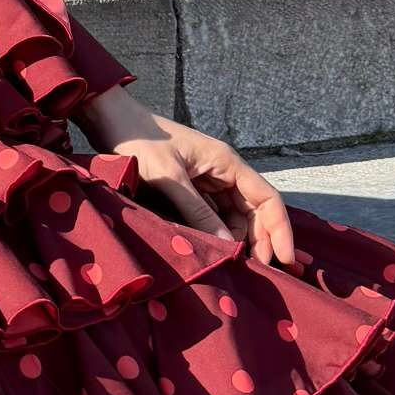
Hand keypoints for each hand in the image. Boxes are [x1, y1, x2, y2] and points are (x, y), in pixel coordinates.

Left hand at [76, 90, 295, 267]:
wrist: (110, 121)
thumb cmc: (139, 141)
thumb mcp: (168, 177)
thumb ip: (197, 211)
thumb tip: (228, 246)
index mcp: (227, 162)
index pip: (267, 199)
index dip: (280, 230)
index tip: (284, 260)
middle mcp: (223, 171)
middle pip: (255, 211)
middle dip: (261, 240)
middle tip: (257, 273)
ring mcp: (207, 180)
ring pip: (234, 216)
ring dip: (239, 239)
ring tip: (236, 266)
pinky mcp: (190, 188)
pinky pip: (212, 215)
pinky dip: (217, 233)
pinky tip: (214, 251)